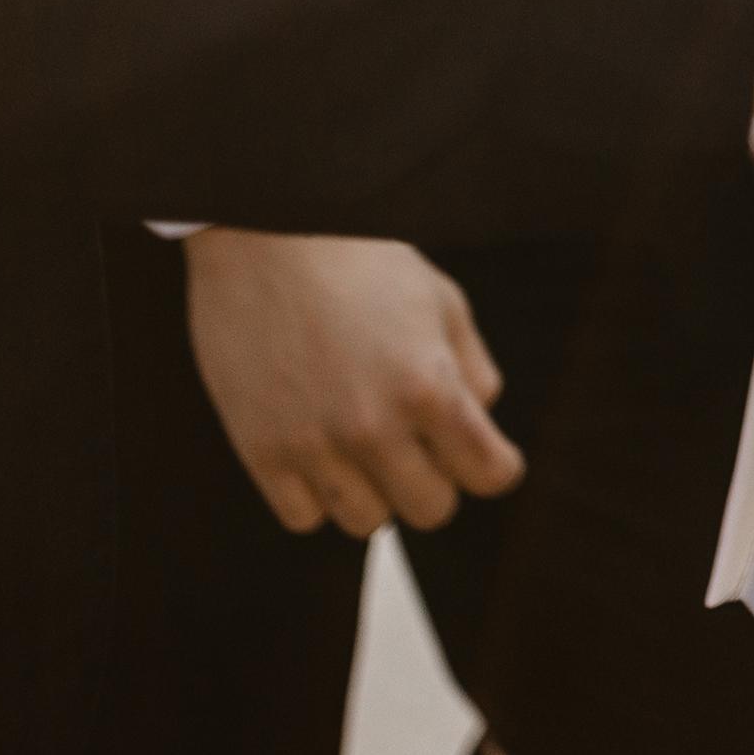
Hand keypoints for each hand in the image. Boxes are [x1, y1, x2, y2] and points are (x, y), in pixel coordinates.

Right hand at [183, 230, 521, 535]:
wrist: (262, 233)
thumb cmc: (359, 258)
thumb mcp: (439, 298)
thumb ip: (472, 368)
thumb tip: (480, 421)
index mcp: (431, 387)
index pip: (491, 475)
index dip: (492, 463)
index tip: (481, 452)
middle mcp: (375, 427)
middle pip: (432, 510)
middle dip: (433, 477)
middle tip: (413, 438)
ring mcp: (315, 446)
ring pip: (367, 522)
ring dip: (373, 488)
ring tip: (358, 439)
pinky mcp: (260, 452)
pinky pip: (304, 517)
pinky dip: (315, 492)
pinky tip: (315, 446)